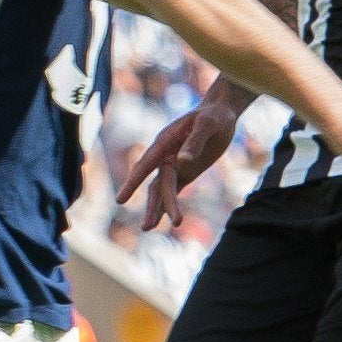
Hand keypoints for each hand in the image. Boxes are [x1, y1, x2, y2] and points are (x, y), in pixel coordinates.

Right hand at [117, 97, 237, 226]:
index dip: (133, 183)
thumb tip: (182, 161)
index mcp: (165, 142)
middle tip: (146, 228)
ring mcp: (174, 165)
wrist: (221, 112)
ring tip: (147, 229)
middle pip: (155, 184)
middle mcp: (165, 156)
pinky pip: (174, 190)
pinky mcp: (185, 172)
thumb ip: (195, 142)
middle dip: (152, 206)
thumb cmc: (214, 115)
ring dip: (158, 209)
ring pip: (162, 190)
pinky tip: (168, 220)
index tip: (120, 200)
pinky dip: (169, 204)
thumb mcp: (208, 124)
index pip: (145, 165)